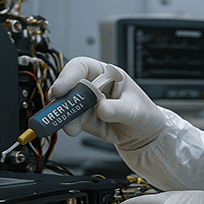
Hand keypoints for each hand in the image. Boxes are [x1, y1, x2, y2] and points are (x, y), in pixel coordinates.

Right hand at [50, 57, 165, 150]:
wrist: (144, 135)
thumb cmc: (143, 114)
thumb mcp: (135, 110)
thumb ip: (118, 109)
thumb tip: (102, 108)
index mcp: (107, 74)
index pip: (83, 67)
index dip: (69, 75)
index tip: (61, 88)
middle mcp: (94, 86)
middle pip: (69, 85)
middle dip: (62, 97)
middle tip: (58, 109)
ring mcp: (87, 103)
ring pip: (66, 105)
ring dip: (63, 114)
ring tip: (68, 124)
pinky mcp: (84, 119)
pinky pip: (71, 120)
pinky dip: (69, 124)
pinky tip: (72, 129)